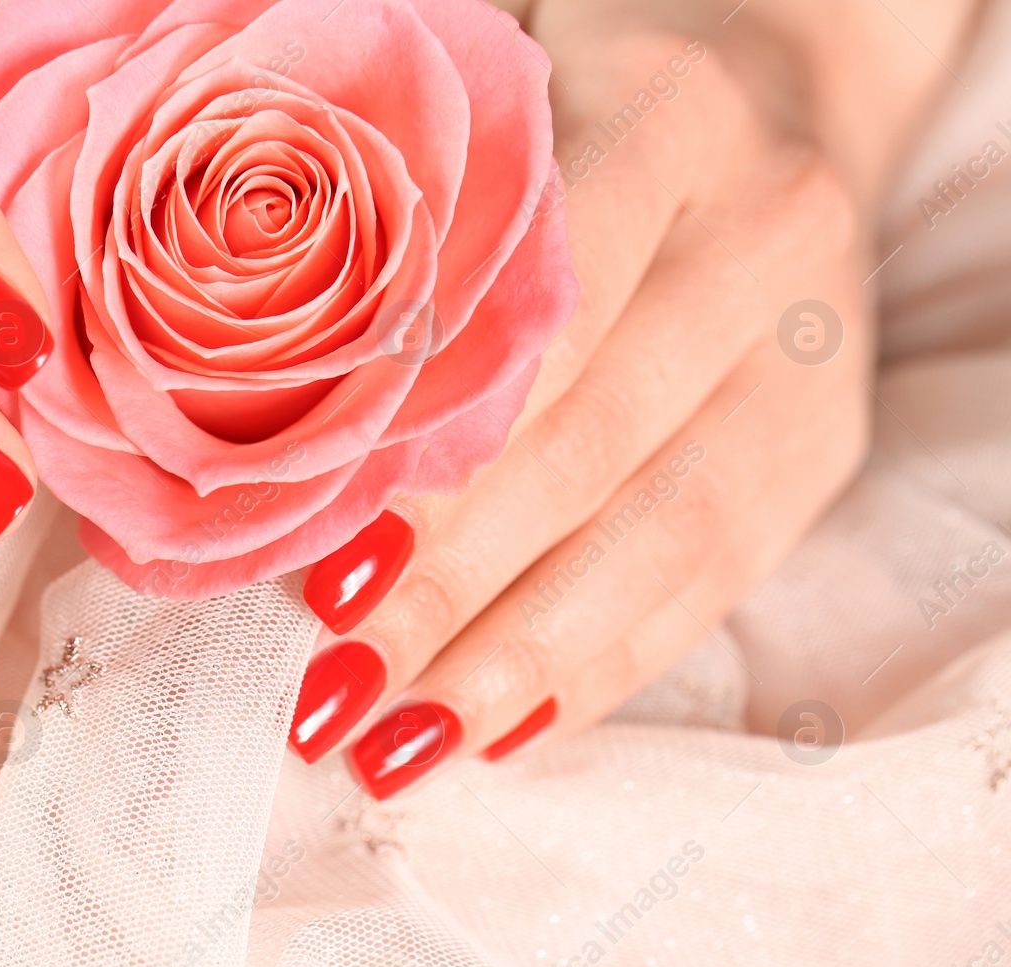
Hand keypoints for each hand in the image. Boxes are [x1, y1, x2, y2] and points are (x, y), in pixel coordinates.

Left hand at [289, 0, 978, 796]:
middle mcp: (764, 235)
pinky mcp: (824, 444)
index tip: (322, 566)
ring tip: (401, 740)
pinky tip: (503, 723)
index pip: (535, 321)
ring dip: (518, 658)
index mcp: (672, 122)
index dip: (430, 458)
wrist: (782, 84)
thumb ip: (417, 254)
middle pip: (593, 446)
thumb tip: (284, 450)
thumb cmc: (581, 108)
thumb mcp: (499, 133)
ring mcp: (810, 351)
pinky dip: (602, 665)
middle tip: (333, 684)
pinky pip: (715, 581)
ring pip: (663, 536)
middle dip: (451, 587)